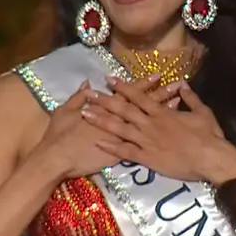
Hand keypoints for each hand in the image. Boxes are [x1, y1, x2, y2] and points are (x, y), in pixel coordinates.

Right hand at [36, 76, 172, 178]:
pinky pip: (144, 143)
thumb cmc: (58, 136)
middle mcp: (117, 122)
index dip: (142, 85)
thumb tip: (88, 84)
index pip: (127, 95)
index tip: (156, 76)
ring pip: (146, 123)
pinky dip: (157, 136)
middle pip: (142, 106)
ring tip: (178, 103)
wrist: (57, 159)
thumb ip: (76, 98)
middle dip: (159, 95)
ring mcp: (121, 139)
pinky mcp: (120, 155)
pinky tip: (166, 131)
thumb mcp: (64, 112)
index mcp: (105, 110)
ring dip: (162, 112)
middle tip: (174, 84)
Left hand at [82, 77, 228, 181]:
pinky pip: (125, 152)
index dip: (123, 87)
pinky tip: (97, 143)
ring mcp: (147, 141)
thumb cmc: (210, 136)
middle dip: (104, 101)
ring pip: (120, 129)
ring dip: (101, 120)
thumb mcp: (203, 112)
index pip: (139, 96)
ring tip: (85, 114)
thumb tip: (182, 84)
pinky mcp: (147, 158)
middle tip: (88, 94)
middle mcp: (151, 124)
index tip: (109, 79)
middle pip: (123, 110)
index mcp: (163, 113)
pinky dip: (111, 147)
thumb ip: (191, 98)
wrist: (212, 159)